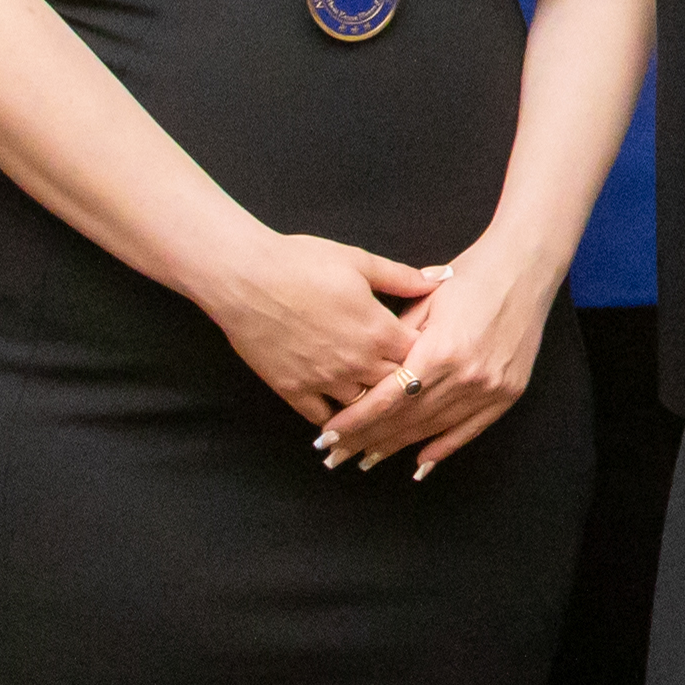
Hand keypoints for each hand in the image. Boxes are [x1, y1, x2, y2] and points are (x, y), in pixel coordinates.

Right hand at [206, 226, 433, 428]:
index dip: (428, 355)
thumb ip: (402, 277)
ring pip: (364, 408)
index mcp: (378, 330)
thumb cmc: (300, 262)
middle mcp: (357, 362)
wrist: (244, 276)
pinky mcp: (293, 390)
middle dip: (406, 385)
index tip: (430, 354)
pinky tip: (342, 420)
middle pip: (398, 388)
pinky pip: (322, 418)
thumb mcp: (358, 262)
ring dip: (373, 405)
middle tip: (411, 385)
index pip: (421, 357)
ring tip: (380, 404)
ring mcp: (324, 380)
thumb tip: (440, 279)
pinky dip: (336, 421)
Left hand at [311, 233, 557, 474]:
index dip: (355, 421)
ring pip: (433, 428)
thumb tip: (364, 375)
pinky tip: (419, 463)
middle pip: (406, 419)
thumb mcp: (423, 302)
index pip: (387, 399)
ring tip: (367, 459)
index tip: (328, 435)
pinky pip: (471, 430)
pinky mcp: (509, 393)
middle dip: (367, 439)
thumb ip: (395, 341)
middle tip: (336, 455)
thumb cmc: (470, 278)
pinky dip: (443, 449)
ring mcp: (491, 388)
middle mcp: (467, 375)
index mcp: (440, 350)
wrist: (525, 268)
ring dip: (397, 446)